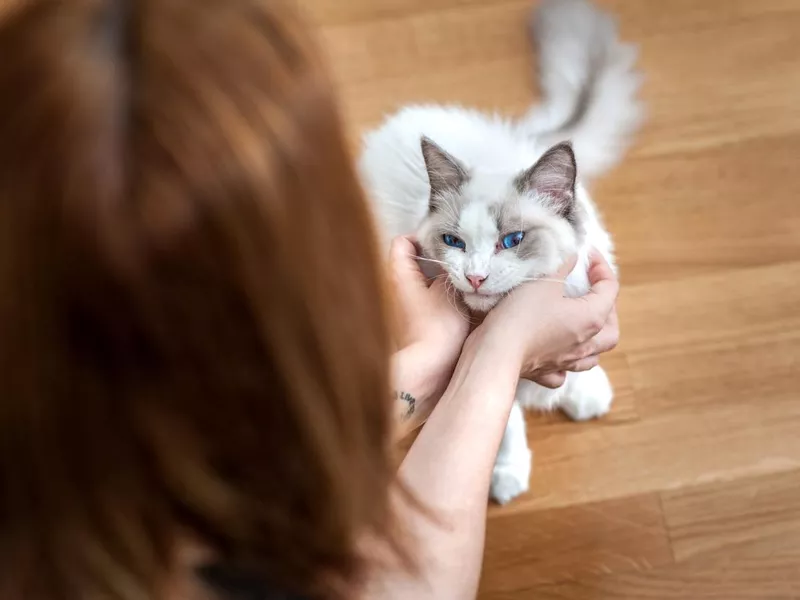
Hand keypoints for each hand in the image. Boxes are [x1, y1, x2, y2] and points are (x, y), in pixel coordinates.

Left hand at [389, 236, 469, 388]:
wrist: (428, 369)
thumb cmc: (438, 328)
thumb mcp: (449, 290)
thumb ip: (449, 269)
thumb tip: (456, 258)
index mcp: (398, 274)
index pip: (403, 242)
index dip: (424, 238)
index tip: (446, 246)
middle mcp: (393, 287)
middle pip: (411, 260)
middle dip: (435, 258)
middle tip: (458, 260)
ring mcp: (399, 304)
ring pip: (419, 279)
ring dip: (437, 277)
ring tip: (460, 279)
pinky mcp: (408, 320)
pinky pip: (421, 296)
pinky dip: (435, 294)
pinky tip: (455, 299)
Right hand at [475, 251, 618, 383]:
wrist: (496, 352)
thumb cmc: (522, 314)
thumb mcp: (544, 281)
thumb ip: (562, 266)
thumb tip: (573, 256)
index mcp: (591, 318)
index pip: (610, 288)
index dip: (601, 267)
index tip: (586, 255)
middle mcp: (585, 343)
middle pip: (612, 328)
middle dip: (609, 308)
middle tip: (593, 291)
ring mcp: (567, 361)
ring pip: (594, 355)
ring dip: (595, 339)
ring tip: (583, 324)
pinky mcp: (546, 372)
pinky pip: (565, 372)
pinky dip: (566, 363)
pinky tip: (559, 352)